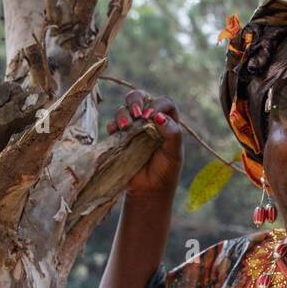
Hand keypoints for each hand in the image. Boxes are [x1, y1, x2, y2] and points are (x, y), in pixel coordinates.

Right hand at [107, 89, 183, 203]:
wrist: (149, 189)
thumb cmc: (165, 171)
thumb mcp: (174, 154)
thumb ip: (172, 135)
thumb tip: (159, 117)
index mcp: (167, 121)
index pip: (164, 102)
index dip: (157, 105)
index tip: (152, 117)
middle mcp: (149, 120)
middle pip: (140, 97)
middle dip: (135, 101)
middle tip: (136, 114)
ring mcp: (133, 127)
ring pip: (124, 109)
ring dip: (122, 113)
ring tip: (125, 127)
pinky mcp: (120, 137)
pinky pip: (112, 125)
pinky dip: (112, 125)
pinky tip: (115, 132)